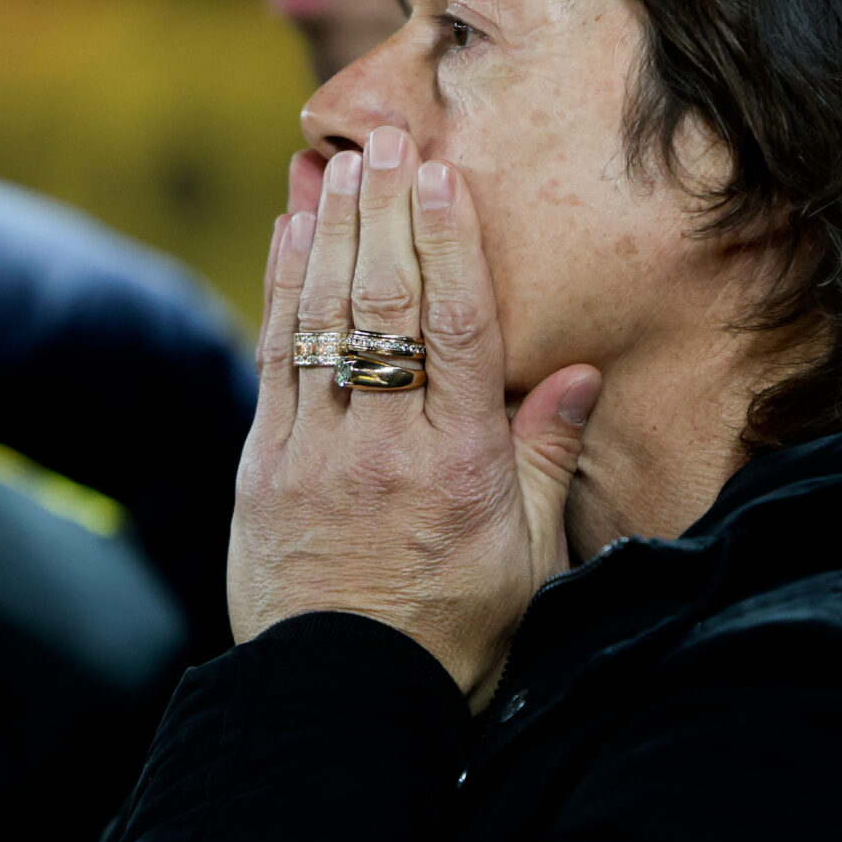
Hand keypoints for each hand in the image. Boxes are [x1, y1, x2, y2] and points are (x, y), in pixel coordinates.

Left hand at [228, 128, 601, 704]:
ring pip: (322, 319)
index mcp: (460, 467)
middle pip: (385, 305)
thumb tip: (577, 373)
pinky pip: (273, 357)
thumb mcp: (528, 556)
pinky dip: (282, 288)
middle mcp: (385, 448)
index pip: (455, 328)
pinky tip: (290, 235)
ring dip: (331, 233)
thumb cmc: (455, 631)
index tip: (443, 174)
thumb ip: (547, 456)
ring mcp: (315, 453)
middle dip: (385, 214)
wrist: (344, 699)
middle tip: (386, 141)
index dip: (450, 242)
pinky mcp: (264, 467)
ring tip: (340, 166)